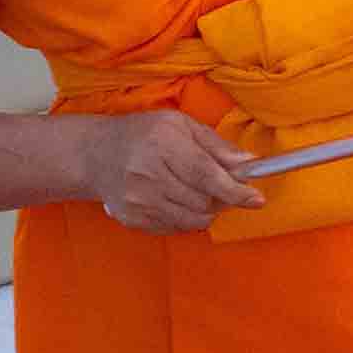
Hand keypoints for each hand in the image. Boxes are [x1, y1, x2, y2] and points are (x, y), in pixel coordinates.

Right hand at [70, 108, 258, 230]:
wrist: (95, 155)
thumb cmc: (144, 134)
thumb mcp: (181, 125)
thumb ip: (216, 145)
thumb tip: (248, 163)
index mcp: (163, 145)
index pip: (205, 174)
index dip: (234, 190)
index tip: (257, 199)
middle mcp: (147, 175)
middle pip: (201, 200)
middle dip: (223, 199)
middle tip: (226, 188)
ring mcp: (137, 201)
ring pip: (190, 219)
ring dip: (207, 210)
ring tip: (203, 193)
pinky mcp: (131, 219)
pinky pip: (174, 227)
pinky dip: (187, 218)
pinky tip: (180, 200)